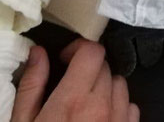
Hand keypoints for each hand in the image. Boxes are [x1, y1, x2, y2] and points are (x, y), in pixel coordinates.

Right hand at [11, 39, 138, 121]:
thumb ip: (31, 86)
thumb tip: (38, 52)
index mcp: (73, 99)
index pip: (92, 52)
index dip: (79, 49)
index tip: (66, 59)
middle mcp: (101, 107)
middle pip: (106, 67)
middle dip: (88, 69)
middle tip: (71, 84)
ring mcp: (118, 121)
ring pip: (121, 85)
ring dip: (105, 87)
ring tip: (86, 101)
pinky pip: (131, 108)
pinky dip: (118, 107)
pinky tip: (101, 117)